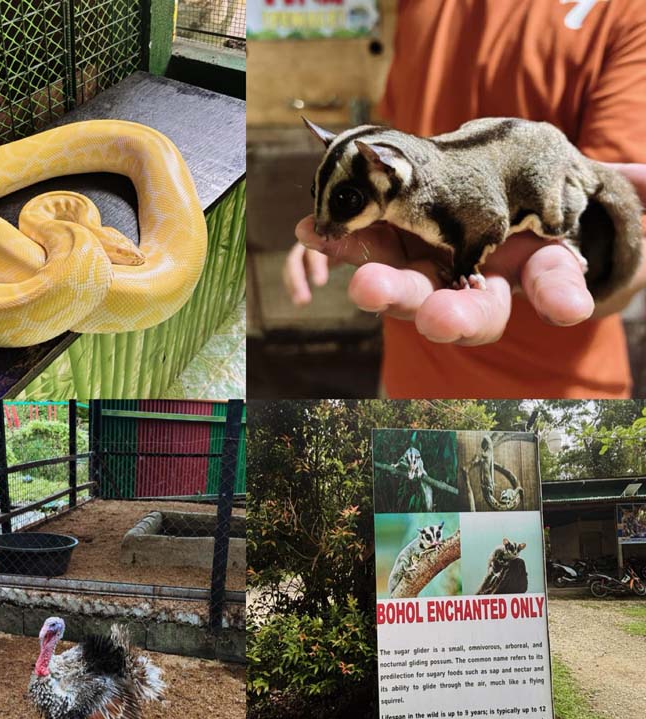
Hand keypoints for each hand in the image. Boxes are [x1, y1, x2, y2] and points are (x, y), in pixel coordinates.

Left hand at [284, 163, 645, 345]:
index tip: (568, 308)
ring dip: (383, 282)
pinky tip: (313, 230)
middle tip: (437, 318)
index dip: (556, 296)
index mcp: (516, 278)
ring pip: (404, 284)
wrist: (479, 199)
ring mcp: (420, 266)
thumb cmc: (533, 207)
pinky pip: (359, 243)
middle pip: (457, 308)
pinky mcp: (381, 242)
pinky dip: (338, 239)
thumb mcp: (571, 204)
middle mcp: (464, 283)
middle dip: (448, 315)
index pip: (544, 289)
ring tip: (364, 281)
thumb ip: (609, 195)